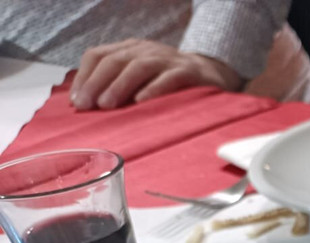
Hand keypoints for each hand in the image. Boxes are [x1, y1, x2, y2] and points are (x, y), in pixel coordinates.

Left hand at [70, 39, 242, 109]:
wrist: (213, 75)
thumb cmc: (170, 83)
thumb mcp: (140, 79)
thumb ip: (116, 87)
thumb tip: (85, 105)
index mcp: (130, 50)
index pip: (98, 55)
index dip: (84, 77)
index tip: (76, 101)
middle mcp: (146, 50)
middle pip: (114, 61)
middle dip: (97, 83)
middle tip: (86, 105)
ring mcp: (168, 60)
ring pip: (138, 67)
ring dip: (119, 86)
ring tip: (107, 105)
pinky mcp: (189, 73)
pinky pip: (169, 79)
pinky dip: (154, 90)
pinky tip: (142, 102)